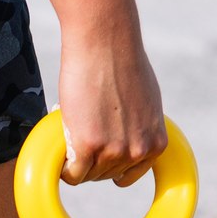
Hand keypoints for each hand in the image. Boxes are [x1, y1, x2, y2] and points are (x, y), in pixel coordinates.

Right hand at [55, 20, 166, 186]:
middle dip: (91, 159)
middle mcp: (138, 150)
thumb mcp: (145, 101)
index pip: (129, 174)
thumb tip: (126, 136)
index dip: (110, 164)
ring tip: (71, 134)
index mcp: (156, 142)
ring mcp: (113, 151)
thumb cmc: (121, 62)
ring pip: (86, 175)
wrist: (105, 42)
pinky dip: (63, 167)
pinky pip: (71, 174)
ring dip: (75, 161)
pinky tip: (60, 152)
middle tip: (80, 133)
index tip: (98, 154)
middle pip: (105, 175)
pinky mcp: (88, 146)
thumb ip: (139, 126)